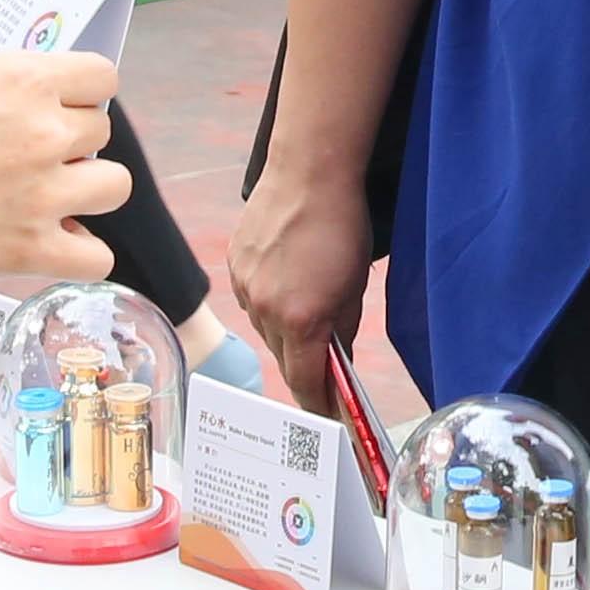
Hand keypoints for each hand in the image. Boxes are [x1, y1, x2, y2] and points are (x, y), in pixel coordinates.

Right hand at [0, 50, 131, 289]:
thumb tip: (6, 96)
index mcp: (21, 81)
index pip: (100, 75)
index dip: (82, 91)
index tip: (61, 105)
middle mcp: (44, 132)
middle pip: (101, 132)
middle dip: (72, 142)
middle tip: (33, 157)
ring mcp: (43, 194)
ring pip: (114, 186)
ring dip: (87, 190)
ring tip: (51, 198)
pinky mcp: (30, 249)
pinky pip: (96, 257)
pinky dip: (80, 253)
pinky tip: (53, 243)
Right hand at [225, 139, 380, 418]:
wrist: (310, 171)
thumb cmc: (343, 226)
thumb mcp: (355, 287)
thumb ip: (343, 333)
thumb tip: (337, 365)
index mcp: (301, 320)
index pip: (305, 383)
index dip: (318, 405)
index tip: (328, 418)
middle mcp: (266, 310)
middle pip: (284, 359)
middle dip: (305, 368)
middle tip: (325, 371)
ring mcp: (245, 288)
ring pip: (266, 329)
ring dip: (286, 332)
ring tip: (308, 312)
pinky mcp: (234, 266)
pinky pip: (251, 299)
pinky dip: (270, 302)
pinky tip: (288, 283)